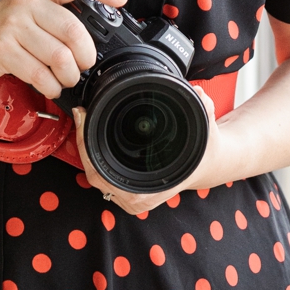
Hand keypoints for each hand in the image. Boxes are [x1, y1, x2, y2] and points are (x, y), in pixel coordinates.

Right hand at [0, 0, 125, 97]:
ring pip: (58, 56)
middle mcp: (26, 3)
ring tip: (65, 79)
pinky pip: (38, 73)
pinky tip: (49, 86)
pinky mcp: (1, 50)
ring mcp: (12, 26)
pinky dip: (50, 86)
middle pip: (72, 30)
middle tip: (83, 65)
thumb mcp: (36, 1)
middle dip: (85, 56)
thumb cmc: (4, 25)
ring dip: (68, 76)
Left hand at [73, 88, 229, 215]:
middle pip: (94, 175)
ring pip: (95, 174)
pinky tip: (92, 132)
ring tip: (85, 119)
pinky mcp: (127, 187)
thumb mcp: (207, 129)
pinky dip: (94, 152)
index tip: (84, 121)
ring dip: (87, 148)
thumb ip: (205, 108)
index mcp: (151, 191)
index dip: (88, 149)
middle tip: (81, 114)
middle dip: (83, 143)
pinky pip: (101, 172)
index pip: (104, 175)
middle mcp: (137, 197)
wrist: (206, 165)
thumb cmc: (202, 152)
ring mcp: (130, 195)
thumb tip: (197, 92)